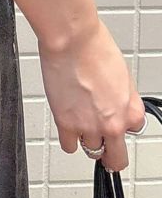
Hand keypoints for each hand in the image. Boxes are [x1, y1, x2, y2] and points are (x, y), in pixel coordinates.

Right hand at [38, 17, 145, 172]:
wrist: (72, 39)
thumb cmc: (94, 46)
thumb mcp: (122, 74)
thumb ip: (122, 96)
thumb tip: (116, 101)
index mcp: (130, 110)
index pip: (133, 131)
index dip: (122, 123)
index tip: (115, 119)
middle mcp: (112, 123)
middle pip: (116, 158)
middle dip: (111, 153)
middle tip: (105, 147)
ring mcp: (88, 125)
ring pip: (91, 150)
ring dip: (86, 138)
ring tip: (79, 120)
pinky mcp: (65, 122)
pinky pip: (69, 146)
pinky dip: (68, 138)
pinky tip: (67, 123)